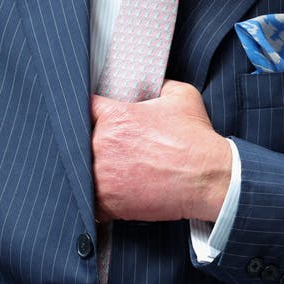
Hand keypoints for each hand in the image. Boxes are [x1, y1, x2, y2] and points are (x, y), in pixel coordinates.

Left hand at [90, 80, 231, 223]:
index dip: (89, 111)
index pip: (84, 106)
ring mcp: (102, 174)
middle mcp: (103, 144)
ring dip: (88, 169)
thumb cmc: (196, 140)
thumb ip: (159, 85)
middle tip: (103, 146)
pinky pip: (86, 200)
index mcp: (116, 116)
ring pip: (78, 170)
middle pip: (77, 140)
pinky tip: (107, 192)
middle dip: (88, 141)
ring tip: (105, 170)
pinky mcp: (108, 201)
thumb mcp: (182, 96)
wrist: (207, 178)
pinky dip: (93, 198)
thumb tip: (152, 81)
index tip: (94, 116)